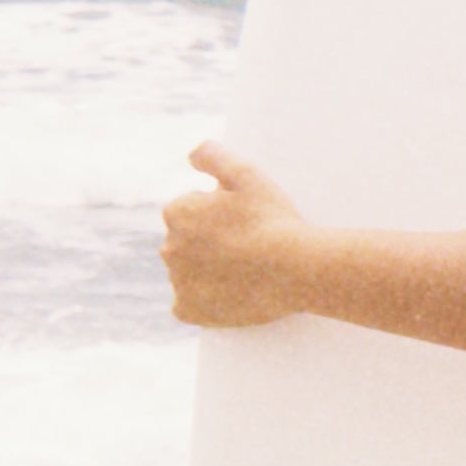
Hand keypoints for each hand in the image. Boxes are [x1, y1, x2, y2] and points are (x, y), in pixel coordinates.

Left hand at [162, 142, 309, 327]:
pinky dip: (202, 303)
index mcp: (177, 212)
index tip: (241, 222)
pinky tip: (228, 295)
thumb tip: (191, 154)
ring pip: (187, 274)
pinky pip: (187, 306)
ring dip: (204, 272)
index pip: (187, 212)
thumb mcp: (247, 174)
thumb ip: (213, 156)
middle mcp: (169, 248)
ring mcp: (178, 282)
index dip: (216, 216)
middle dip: (205, 244)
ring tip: (242, 272)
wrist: (296, 268)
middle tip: (244, 247)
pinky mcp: (189, 311)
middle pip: (185, 243)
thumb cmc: (273, 219)